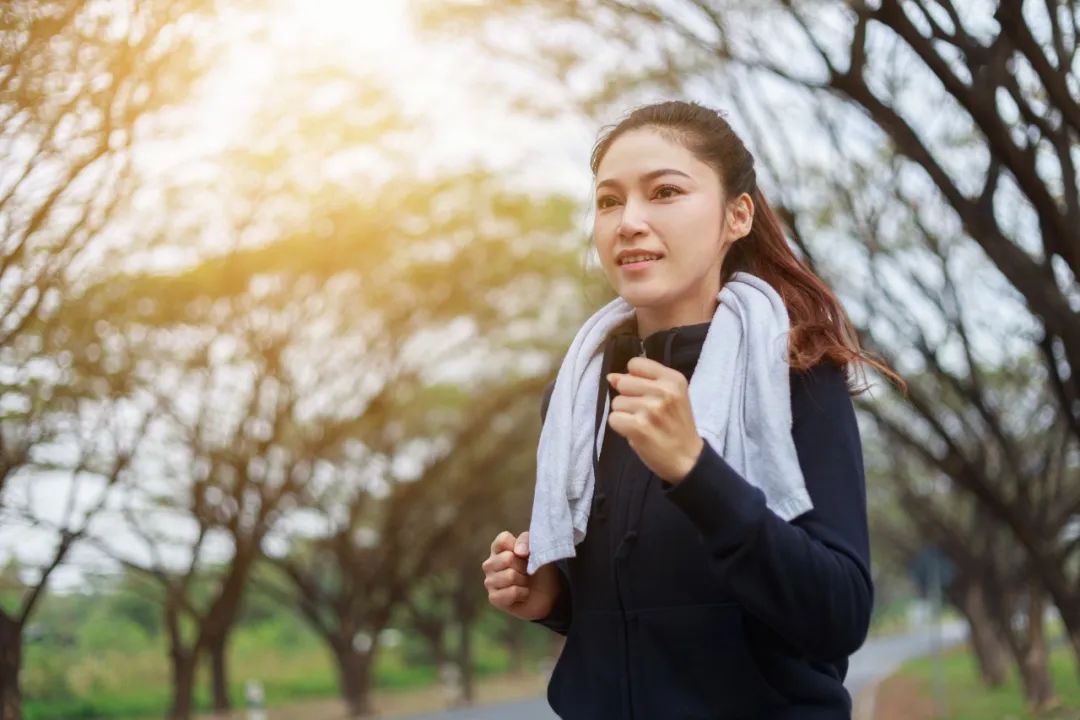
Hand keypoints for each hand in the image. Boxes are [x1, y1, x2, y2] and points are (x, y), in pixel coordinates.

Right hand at [482, 530, 560, 620]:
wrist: (548, 594)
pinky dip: (523, 593)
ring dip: (525, 581)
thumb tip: (518, 552)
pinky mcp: (493, 598)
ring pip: (510, 576)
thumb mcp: (537, 549)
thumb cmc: (540, 568)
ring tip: (525, 583)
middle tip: (528, 571)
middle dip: (525, 566)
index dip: (521, 547)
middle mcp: (490, 564)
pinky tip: (523, 594)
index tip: (527, 554)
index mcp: (498, 548)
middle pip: (508, 558)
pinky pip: (512, 592)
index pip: (503, 539)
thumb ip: (526, 541)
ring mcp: (489, 581)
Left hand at [606, 356, 704, 484]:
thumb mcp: (670, 397)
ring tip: (643, 424)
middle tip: (645, 413)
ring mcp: (651, 409)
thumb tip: (611, 377)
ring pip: (616, 402)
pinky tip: (636, 433)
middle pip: (623, 383)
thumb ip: (643, 382)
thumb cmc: (676, 426)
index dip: (633, 378)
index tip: (645, 393)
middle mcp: (664, 391)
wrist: (687, 458)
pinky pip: (613, 419)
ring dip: (625, 414)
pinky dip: (620, 427)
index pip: (635, 364)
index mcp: (673, 379)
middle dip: (628, 398)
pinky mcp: (638, 427)